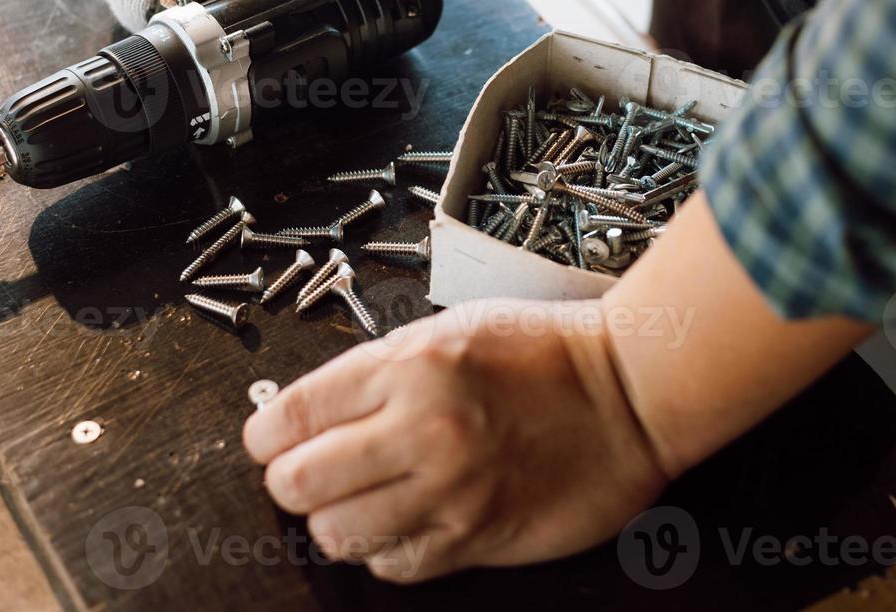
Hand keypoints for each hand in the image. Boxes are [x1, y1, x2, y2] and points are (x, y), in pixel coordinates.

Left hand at [242, 300, 669, 582]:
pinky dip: (384, 550)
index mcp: (407, 367)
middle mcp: (421, 431)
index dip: (266, 434)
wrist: (629, 393)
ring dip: (334, 520)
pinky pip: (393, 566)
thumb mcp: (448, 329)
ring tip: (356, 500)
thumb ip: (377, 369)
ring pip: (336, 534)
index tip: (270, 439)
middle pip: (297, 483)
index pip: (289, 415)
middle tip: (308, 471)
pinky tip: (403, 521)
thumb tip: (308, 411)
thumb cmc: (543, 351)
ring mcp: (450, 492)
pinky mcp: (477, 539)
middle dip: (290, 480)